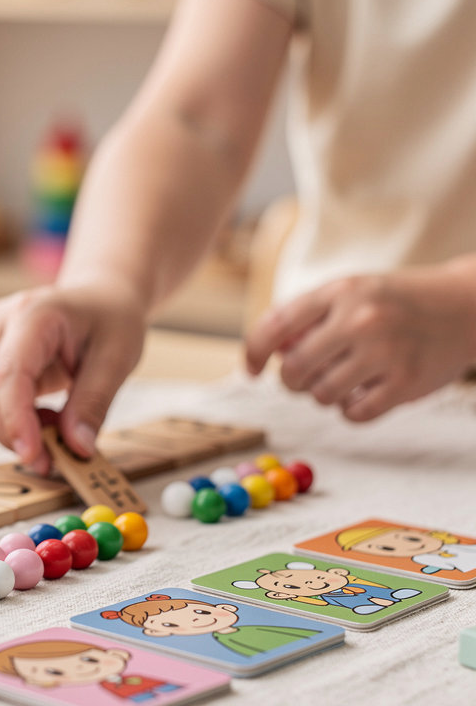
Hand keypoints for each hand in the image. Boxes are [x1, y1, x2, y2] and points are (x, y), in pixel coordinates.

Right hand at [0, 282, 146, 472]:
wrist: (100, 296)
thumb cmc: (111, 318)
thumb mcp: (118, 358)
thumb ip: (94, 403)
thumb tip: (77, 449)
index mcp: (34, 313)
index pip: (9, 373)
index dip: (15, 420)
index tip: (33, 456)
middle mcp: (1, 322)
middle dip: (11, 434)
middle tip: (49, 463)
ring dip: (11, 431)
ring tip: (55, 438)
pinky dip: (14, 422)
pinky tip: (45, 424)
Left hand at [245, 269, 475, 420]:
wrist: (467, 305)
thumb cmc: (396, 302)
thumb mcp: (351, 294)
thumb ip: (307, 319)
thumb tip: (270, 354)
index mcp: (339, 292)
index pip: (275, 327)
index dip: (254, 353)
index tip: (251, 371)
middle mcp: (361, 319)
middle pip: (295, 371)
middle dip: (294, 381)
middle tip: (310, 376)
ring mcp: (385, 351)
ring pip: (321, 396)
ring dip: (325, 395)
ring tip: (346, 378)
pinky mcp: (405, 383)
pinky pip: (353, 414)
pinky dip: (351, 410)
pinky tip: (365, 392)